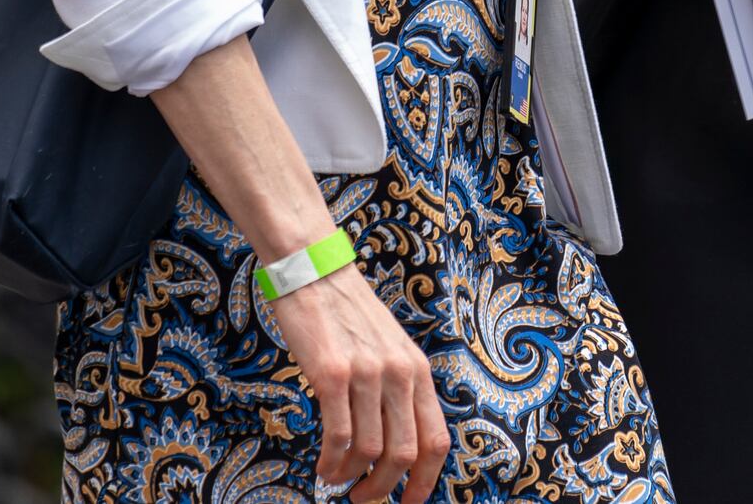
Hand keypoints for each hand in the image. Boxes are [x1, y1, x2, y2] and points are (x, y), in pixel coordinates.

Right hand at [265, 264, 448, 502]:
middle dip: (384, 488)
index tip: (410, 503)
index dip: (426, 482)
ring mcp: (366, 373)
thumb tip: (394, 445)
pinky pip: (338, 435)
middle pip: (405, 454)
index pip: (436, 440)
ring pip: (370, 451)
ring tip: (337, 481)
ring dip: (352, 478)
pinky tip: (322, 466)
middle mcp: (399, 373)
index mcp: (418, 371)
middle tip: (364, 498)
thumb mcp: (391, 348)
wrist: (315, 272)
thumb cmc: (349, 314)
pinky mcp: (331, 373)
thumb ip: (399, 389)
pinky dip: (331, 462)